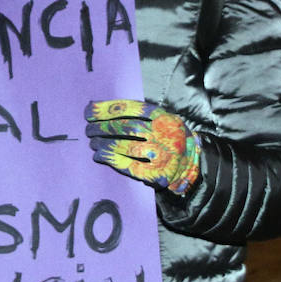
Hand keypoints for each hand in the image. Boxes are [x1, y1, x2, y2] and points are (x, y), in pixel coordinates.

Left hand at [85, 100, 201, 195]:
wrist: (191, 163)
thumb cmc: (168, 137)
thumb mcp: (161, 119)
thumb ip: (138, 114)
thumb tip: (100, 108)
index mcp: (163, 116)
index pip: (131, 109)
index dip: (108, 109)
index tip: (89, 112)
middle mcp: (164, 134)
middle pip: (127, 127)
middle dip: (103, 128)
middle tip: (89, 130)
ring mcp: (162, 154)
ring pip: (127, 147)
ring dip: (105, 145)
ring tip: (93, 143)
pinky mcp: (157, 173)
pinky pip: (129, 166)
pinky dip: (112, 160)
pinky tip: (100, 157)